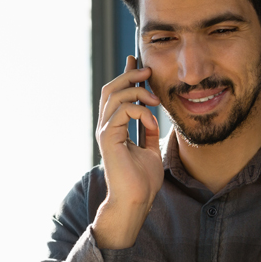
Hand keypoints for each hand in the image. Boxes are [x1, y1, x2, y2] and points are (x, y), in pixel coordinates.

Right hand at [92, 55, 162, 248]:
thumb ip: (148, 132)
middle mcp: (107, 127)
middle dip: (130, 76)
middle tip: (148, 71)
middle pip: (111, 89)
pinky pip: (122, 112)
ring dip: (137, 91)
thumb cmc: (142, 181)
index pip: (117, 95)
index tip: (136, 60)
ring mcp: (105, 132)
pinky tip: (152, 122)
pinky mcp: (108, 138)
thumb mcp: (150, 150)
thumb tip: (153, 117)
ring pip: (114, 96)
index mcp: (115, 128)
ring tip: (155, 98)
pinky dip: (140, 112)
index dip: (126, 76)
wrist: (137, 200)